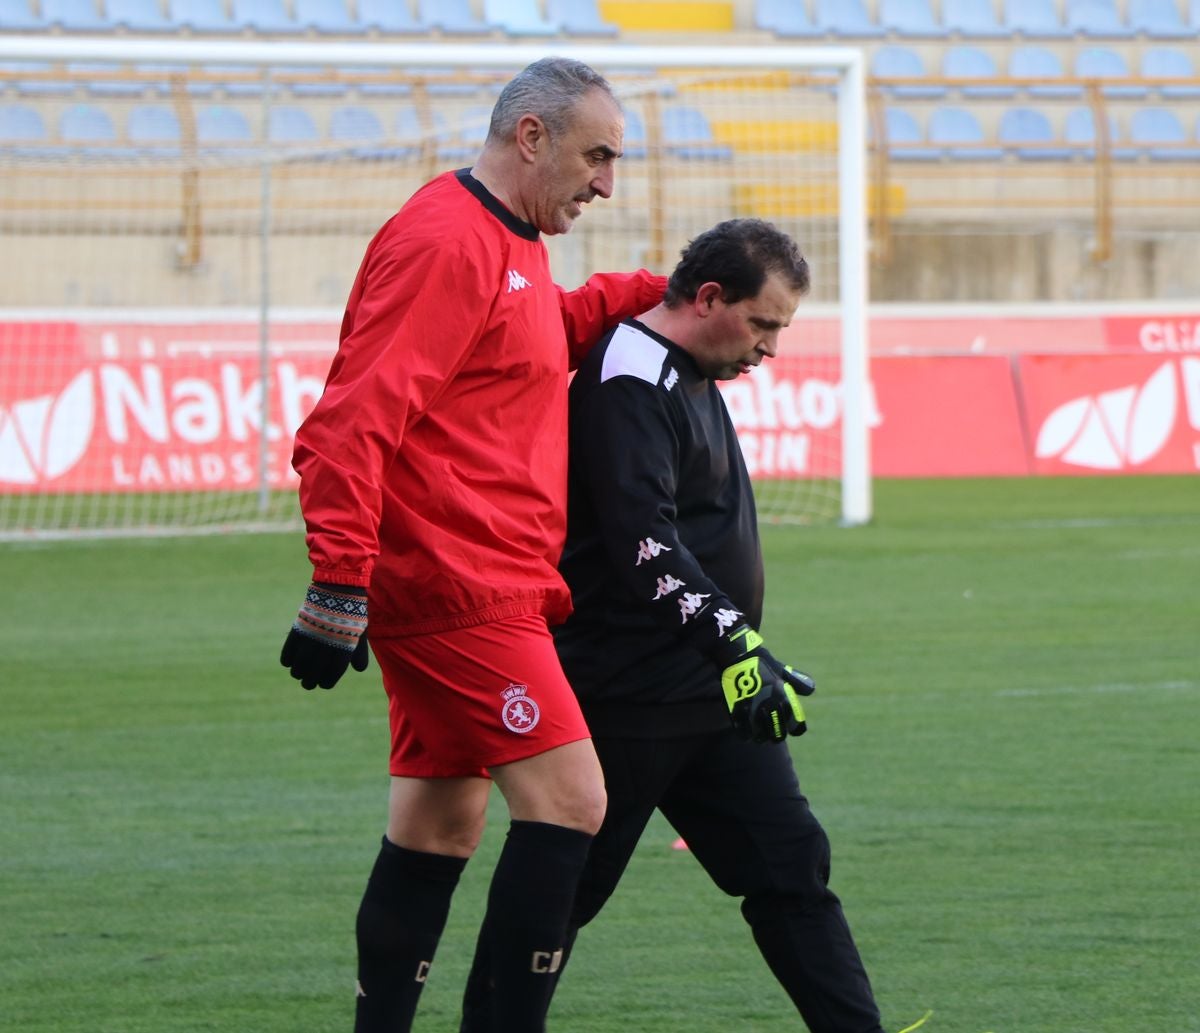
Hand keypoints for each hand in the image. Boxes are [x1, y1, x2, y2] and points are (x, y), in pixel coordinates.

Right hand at [280, 581, 369, 689]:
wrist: (339, 589)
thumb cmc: (352, 613)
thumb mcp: (360, 632)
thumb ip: (359, 653)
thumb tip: (358, 670)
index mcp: (343, 649)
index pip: (331, 676)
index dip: (326, 683)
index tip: (323, 684)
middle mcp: (326, 647)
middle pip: (312, 675)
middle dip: (310, 683)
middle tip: (308, 683)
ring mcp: (311, 639)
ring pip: (298, 668)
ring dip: (298, 673)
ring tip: (299, 673)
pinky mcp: (298, 631)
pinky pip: (287, 654)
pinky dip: (287, 661)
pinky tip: (290, 662)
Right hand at [713, 625, 813, 743]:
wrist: (737, 655)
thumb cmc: (761, 662)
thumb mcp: (781, 670)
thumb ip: (796, 681)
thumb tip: (811, 689)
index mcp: (785, 700)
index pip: (797, 727)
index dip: (794, 728)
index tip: (790, 726)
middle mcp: (771, 708)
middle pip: (778, 736)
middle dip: (776, 734)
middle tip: (771, 730)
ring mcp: (753, 712)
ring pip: (761, 738)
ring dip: (760, 737)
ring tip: (757, 731)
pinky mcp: (737, 713)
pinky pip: (744, 734)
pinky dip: (746, 735)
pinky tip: (746, 729)